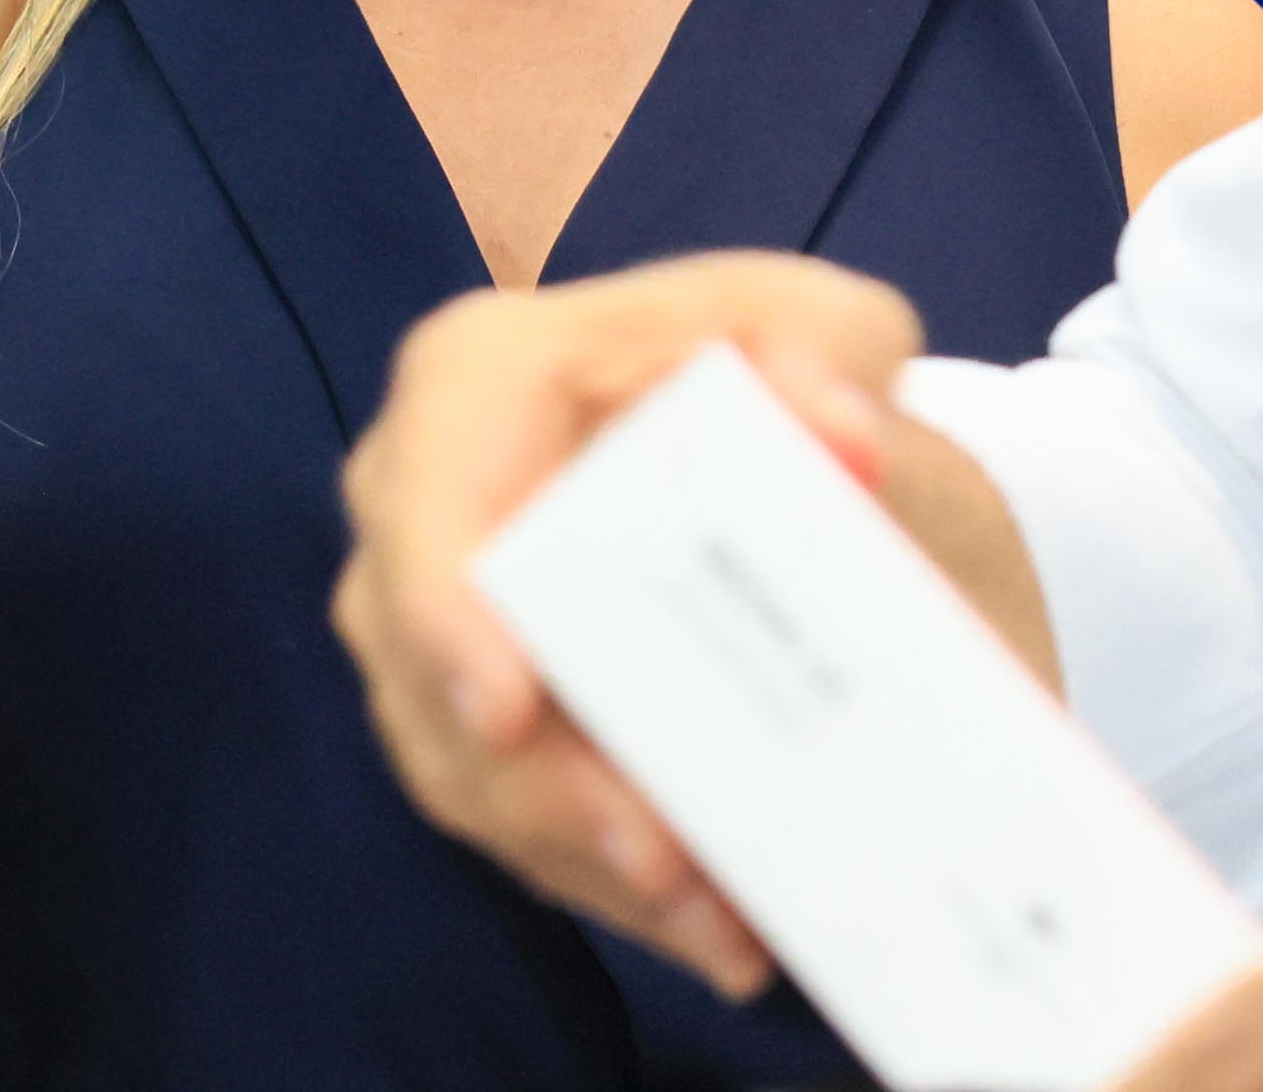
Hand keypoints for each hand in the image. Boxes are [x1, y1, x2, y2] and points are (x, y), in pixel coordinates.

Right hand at [329, 253, 930, 998]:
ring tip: (719, 919)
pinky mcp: (473, 727)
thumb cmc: (785, 391)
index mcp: (478, 380)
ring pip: (469, 770)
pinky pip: (514, 828)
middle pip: (434, 664)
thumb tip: (842, 434)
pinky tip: (720, 927)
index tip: (504, 706)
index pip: (426, 490)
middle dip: (542, 780)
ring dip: (592, 857)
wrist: (793, 477)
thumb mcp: (828, 334)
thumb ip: (834, 355)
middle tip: (663, 859)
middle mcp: (419, 503)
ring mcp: (433, 626)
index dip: (446, 606)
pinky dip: (619, 888)